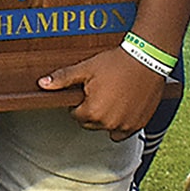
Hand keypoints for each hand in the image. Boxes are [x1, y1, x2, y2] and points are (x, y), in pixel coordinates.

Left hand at [40, 48, 163, 141]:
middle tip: (102, 90)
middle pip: (91, 123)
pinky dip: (123, 122)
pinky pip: (124, 131)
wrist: (147, 59)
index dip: (81, 101)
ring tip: (114, 95)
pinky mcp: (139, 125)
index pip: (76, 115)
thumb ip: (63, 79)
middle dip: (93, 110)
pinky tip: (125, 105)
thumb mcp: (86, 68)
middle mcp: (108, 123)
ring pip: (107, 127)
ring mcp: (125, 126)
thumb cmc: (116, 62)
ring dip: (107, 117)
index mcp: (92, 112)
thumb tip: (42, 84)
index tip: (89, 90)